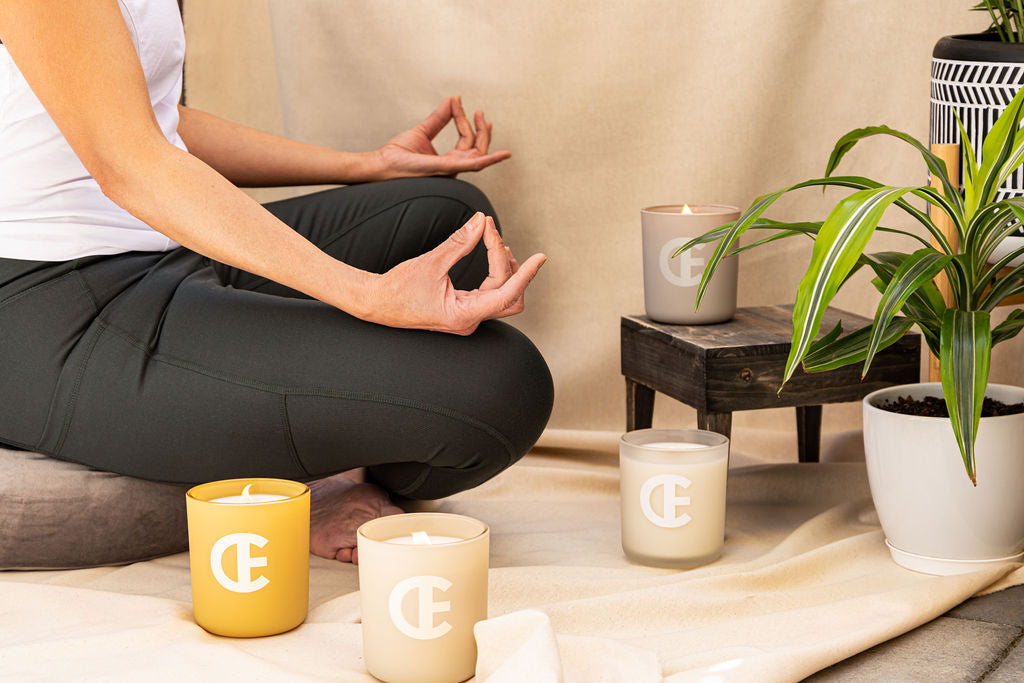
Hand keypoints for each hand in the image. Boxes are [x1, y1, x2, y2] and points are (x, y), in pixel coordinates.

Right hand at [366, 213, 544, 333]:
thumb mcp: (431, 262)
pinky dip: (495, 274)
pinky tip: (493, 254)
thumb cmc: (398, 288)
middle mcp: (469, 321)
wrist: (376, 303)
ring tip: (495, 241)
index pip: (508, 294)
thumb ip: (459, 242)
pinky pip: (491, 294)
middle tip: (496, 237)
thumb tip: (481, 221)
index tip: (540, 257)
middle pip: (510, 297)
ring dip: (505, 270)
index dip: (526, 274)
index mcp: (463, 315)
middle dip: (512, 268)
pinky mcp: (463, 311)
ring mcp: (467, 318)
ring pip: (503, 296)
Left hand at [375, 96, 511, 178]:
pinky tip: (502, 154)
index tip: (456, 102)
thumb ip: (439, 117)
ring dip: (484, 136)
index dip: (464, 120)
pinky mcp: (446, 169)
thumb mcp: (422, 130)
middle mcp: (453, 168)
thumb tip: (453, 99)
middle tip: (479, 112)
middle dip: (482, 130)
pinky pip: (473, 165)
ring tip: (483, 118)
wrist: (382, 164)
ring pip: (478, 155)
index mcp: (449, 161)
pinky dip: (489, 160)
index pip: (465, 140)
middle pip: (477, 149)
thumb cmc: (398, 154)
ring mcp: (451, 171)